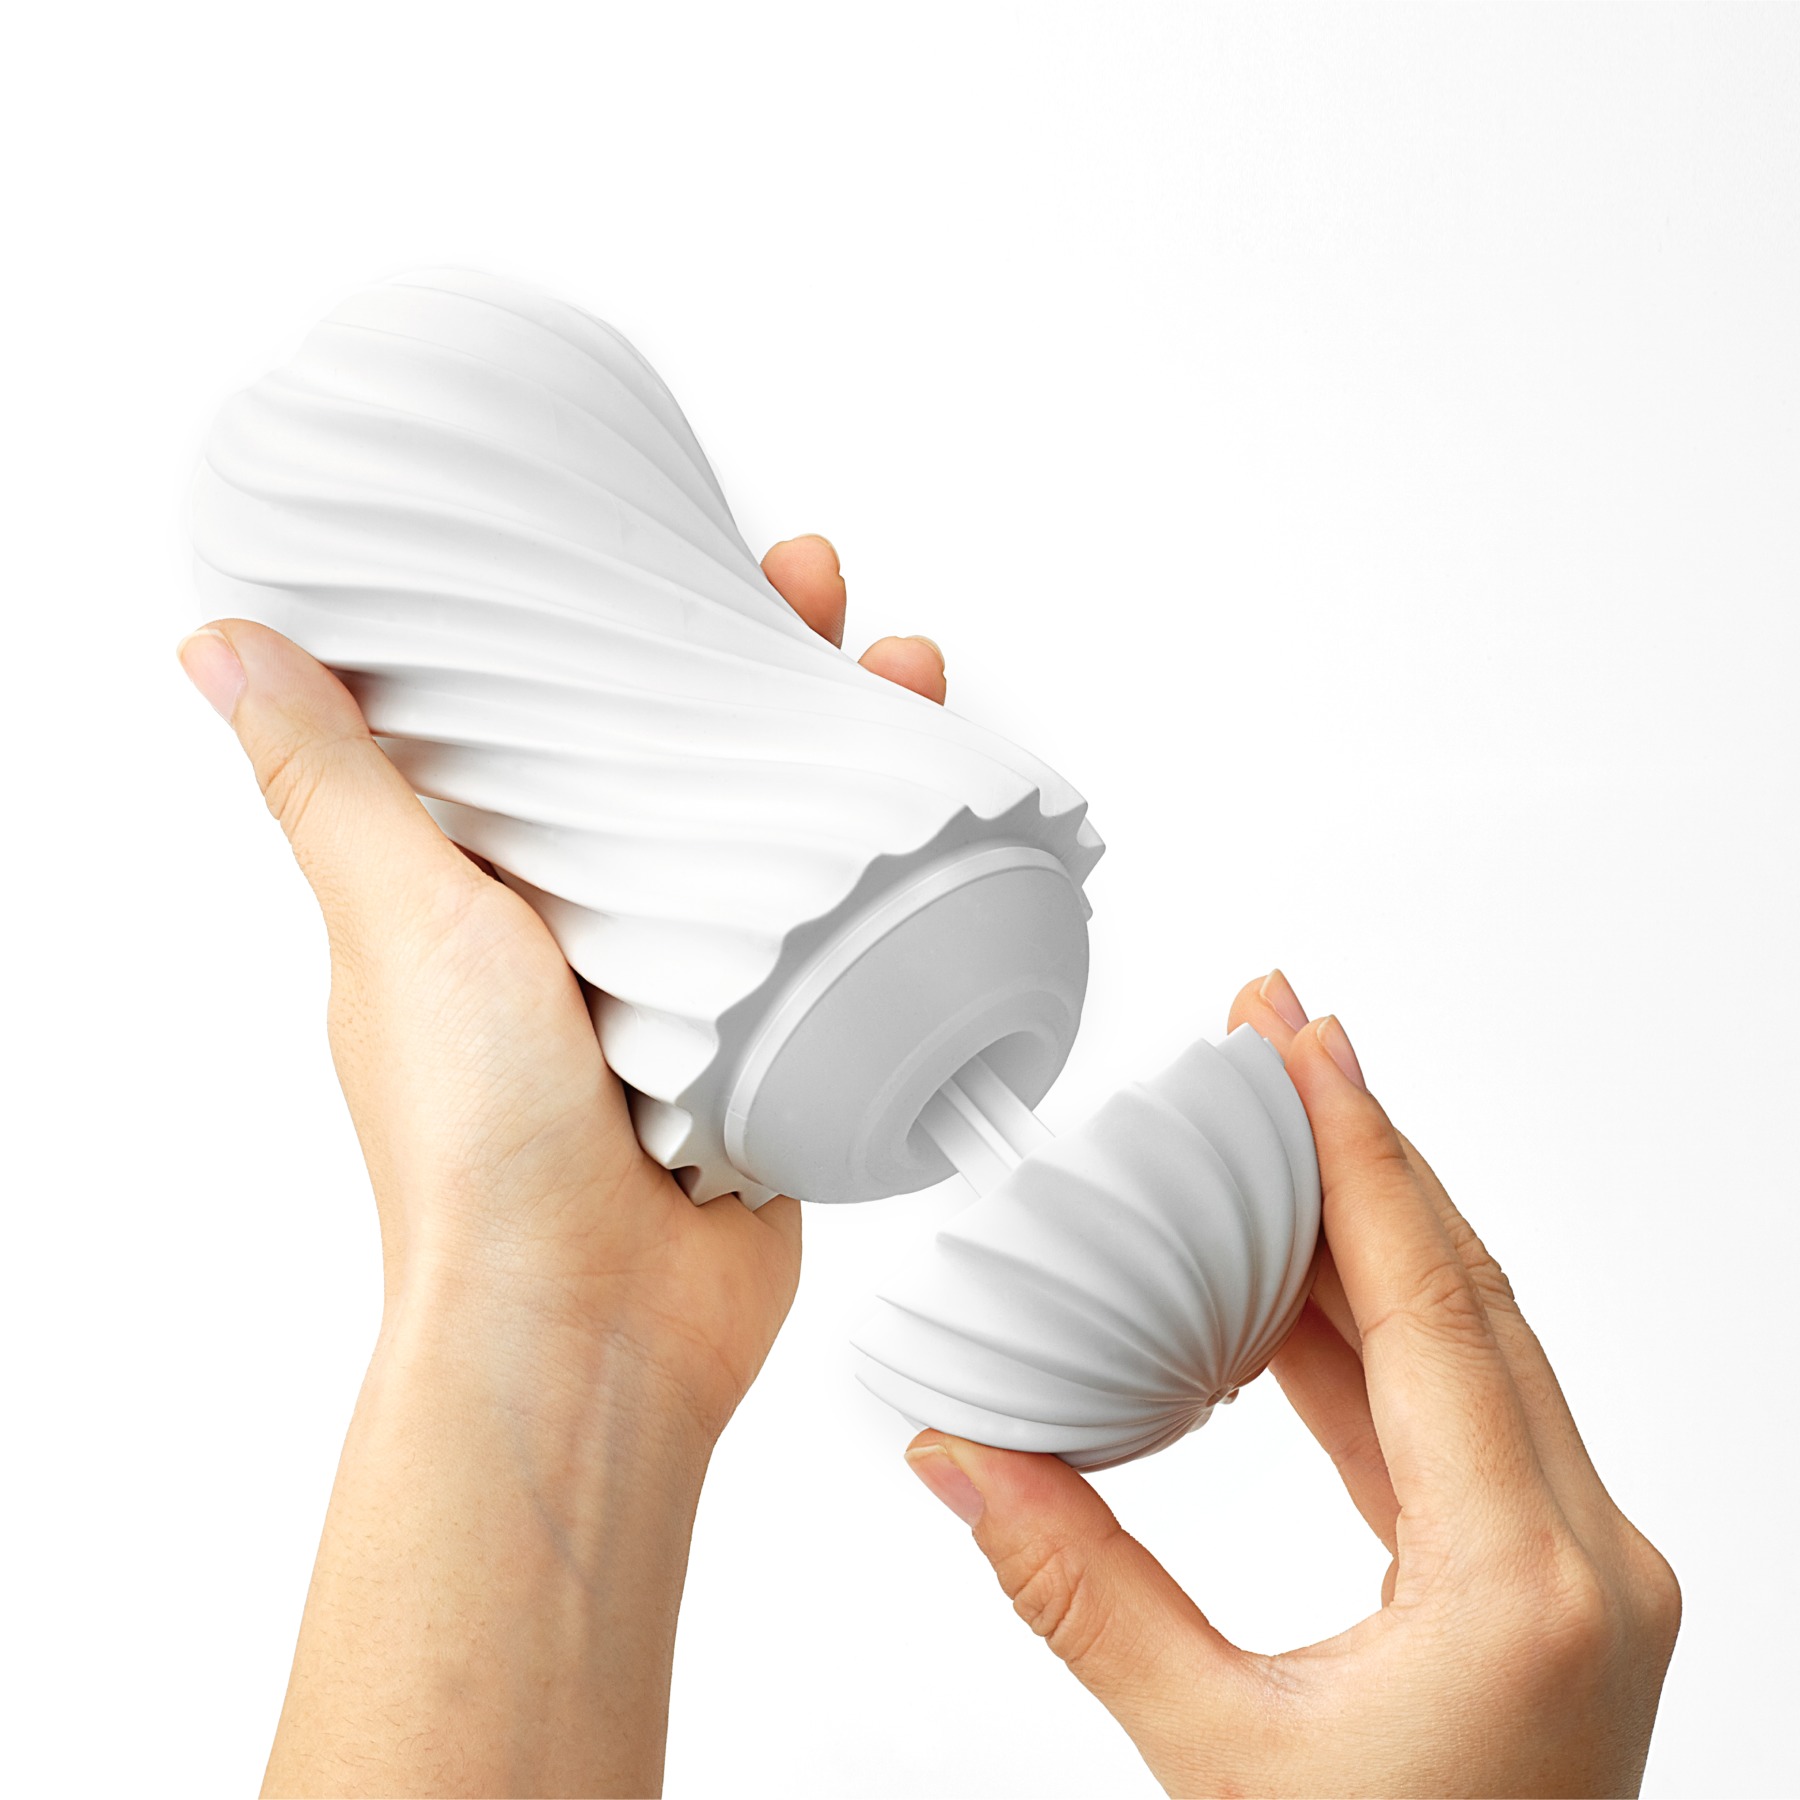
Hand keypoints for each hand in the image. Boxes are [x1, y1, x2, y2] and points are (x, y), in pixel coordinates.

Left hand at [181, 534, 946, 1797]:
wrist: (591, 1333)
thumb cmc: (476, 1141)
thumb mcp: (398, 923)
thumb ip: (332, 785)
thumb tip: (217, 641)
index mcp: (487, 895)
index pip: (562, 722)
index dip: (623, 627)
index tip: (682, 551)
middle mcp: (587, 938)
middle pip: (689, 765)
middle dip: (761, 666)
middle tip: (823, 591)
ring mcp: (687, 999)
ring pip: (777, 843)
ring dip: (845, 751)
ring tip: (911, 672)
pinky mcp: (769, 1058)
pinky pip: (834, 946)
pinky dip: (886, 878)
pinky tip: (941, 814)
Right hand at [904, 972, 1679, 1797]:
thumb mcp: (1216, 1763)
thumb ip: (1079, 1590)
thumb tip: (957, 1456)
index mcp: (1525, 1584)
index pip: (1433, 1305)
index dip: (1356, 1149)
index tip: (1300, 1035)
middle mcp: (1584, 1556)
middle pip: (1463, 1290)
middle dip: (1358, 1146)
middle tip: (1270, 1033)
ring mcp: (1577, 1569)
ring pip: (1466, 1341)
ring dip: (1359, 1229)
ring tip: (1262, 1131)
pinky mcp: (1542, 1585)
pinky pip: (1453, 1414)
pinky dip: (1363, 1332)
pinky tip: (1278, 1281)